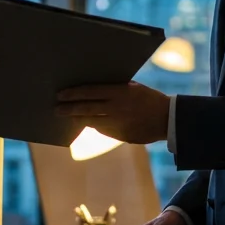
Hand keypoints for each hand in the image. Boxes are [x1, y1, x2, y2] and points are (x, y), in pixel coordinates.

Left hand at [54, 82, 170, 144]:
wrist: (168, 118)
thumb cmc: (149, 98)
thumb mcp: (132, 88)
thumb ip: (114, 89)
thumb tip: (92, 89)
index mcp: (118, 93)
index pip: (89, 92)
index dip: (72, 94)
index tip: (60, 95)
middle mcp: (115, 109)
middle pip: (86, 109)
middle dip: (68, 109)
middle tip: (56, 109)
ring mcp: (117, 124)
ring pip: (91, 122)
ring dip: (79, 119)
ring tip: (69, 116)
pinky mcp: (120, 136)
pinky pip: (102, 131)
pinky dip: (94, 126)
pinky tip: (88, 123)